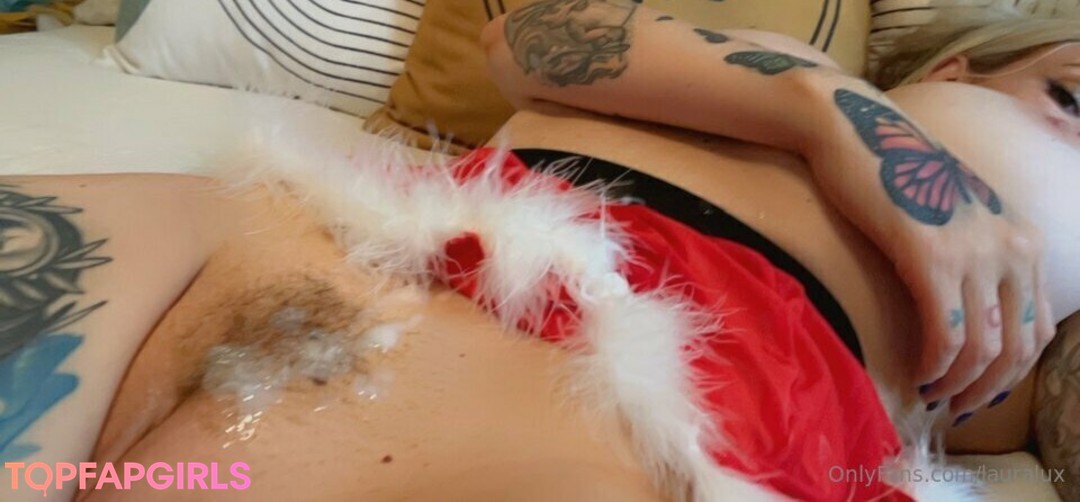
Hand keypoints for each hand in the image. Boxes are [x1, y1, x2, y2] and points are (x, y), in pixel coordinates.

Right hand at [806, 86, 1055, 418]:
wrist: (854, 130)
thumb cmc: (893, 172)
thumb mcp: (954, 214)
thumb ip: (974, 255)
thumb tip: (967, 310)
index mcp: (1023, 238)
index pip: (1038, 328)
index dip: (1008, 372)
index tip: (975, 389)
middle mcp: (1012, 246)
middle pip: (1018, 345)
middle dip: (986, 387)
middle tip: (954, 406)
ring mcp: (975, 251)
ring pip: (983, 346)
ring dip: (958, 384)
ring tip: (931, 396)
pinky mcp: (931, 256)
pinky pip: (946, 332)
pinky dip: (935, 364)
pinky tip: (917, 374)